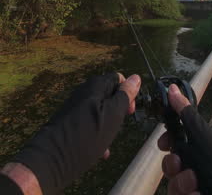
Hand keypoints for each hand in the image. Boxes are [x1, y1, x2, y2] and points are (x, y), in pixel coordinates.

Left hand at [10, 72, 140, 194]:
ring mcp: (75, 106)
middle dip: (118, 110)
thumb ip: (124, 96)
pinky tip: (99, 150)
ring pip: (99, 110)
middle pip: (108, 95)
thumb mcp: (113, 115)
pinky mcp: (69, 120)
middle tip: (119, 126)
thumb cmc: (87, 134)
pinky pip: (88, 122)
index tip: (129, 111)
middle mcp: (84, 91)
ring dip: (108, 124)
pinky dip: (97, 132)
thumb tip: (135, 77)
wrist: (52, 157)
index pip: (118, 78)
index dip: (128, 92)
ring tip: (109, 141)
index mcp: (96, 85)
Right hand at [158, 84, 198, 194]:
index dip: (166, 142)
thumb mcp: (205, 136)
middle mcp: (196, 167)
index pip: (174, 143)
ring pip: (173, 185)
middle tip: (179, 164)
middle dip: (171, 165)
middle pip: (170, 165)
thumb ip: (186, 115)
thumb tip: (172, 89)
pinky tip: (198, 194)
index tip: (163, 143)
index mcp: (199, 148)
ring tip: (194, 184)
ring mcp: (196, 186)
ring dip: (181, 183)